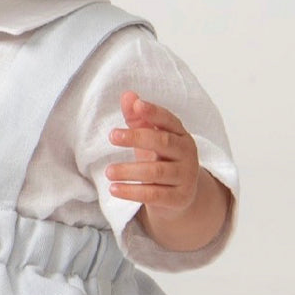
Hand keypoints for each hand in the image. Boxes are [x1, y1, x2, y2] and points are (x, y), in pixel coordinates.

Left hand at [106, 91, 199, 217]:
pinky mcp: (179, 198)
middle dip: (137, 137)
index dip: (154, 112)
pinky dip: (133, 192)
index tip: (137, 105)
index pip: (169, 120)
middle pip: (163, 142)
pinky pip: (154, 194)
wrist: (180, 196)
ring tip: (108, 171)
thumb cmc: (161, 160)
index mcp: (180, 135)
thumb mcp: (149, 139)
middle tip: (111, 136)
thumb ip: (137, 118)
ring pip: (157, 171)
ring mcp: (185, 177)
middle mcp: (187, 154)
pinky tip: (114, 189)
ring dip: (130, 171)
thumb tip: (128, 95)